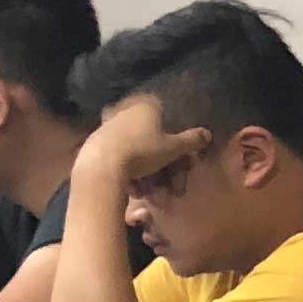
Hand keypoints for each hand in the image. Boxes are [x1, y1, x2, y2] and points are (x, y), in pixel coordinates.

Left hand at [80, 95, 210, 193]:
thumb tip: (207, 134)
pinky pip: (120, 159)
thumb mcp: (174, 148)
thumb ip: (192, 141)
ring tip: (151, 194)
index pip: (167, 119)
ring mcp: (108, 128)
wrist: (100, 166)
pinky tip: (134, 190)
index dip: (176, 143)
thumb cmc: (142, 151)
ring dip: (148, 175)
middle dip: (164, 168)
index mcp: (146, 107)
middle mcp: (126, 113)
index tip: (180, 161)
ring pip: (137, 152)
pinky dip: (130, 174)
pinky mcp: (94, 144)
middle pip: (152, 141)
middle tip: (171, 188)